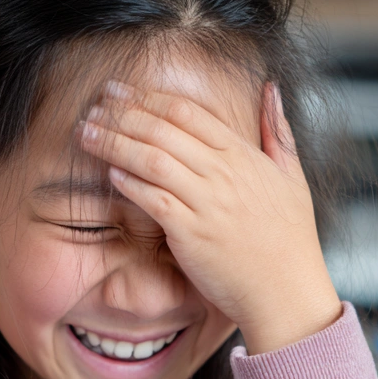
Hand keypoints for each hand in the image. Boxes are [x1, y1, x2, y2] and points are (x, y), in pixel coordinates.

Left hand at [79, 80, 341, 354]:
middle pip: (162, 130)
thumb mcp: (292, 175)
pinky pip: (153, 201)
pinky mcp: (191, 234)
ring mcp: (206, 203)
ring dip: (114, 143)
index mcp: (242, 154)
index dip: (148, 97)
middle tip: (94, 105)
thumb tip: (270, 88)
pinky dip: (130, 185)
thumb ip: (278, 130)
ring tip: (86, 133)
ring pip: (151, 160)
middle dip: (122, 114)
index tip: (120, 91)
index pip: (187, 112)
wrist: (286, 290)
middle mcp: (222, 173)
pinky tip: (109, 174)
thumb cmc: (290, 237)